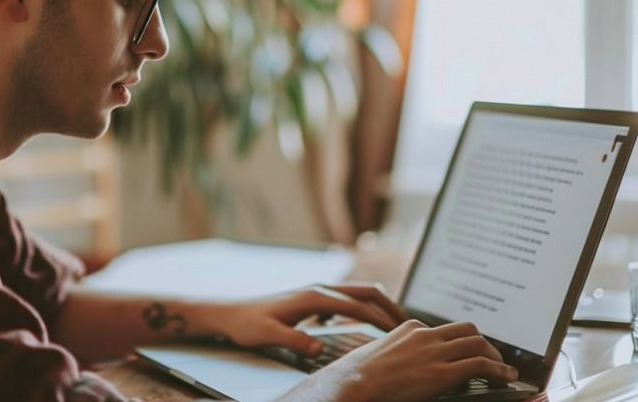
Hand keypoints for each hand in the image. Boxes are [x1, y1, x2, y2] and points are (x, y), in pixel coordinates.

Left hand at [203, 282, 406, 356]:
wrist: (227, 313)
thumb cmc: (246, 324)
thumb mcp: (268, 336)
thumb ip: (294, 341)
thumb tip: (319, 348)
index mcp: (314, 297)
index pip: (358, 307)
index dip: (381, 320)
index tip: (401, 333)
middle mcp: (318, 290)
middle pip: (365, 291)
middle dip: (389, 305)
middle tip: (409, 324)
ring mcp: (315, 292)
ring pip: (357, 294)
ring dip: (377, 305)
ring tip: (392, 326)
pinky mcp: (310, 299)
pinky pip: (344, 300)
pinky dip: (360, 309)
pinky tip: (358, 328)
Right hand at [284, 320, 518, 401]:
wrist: (354, 383)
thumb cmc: (361, 375)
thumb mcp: (382, 354)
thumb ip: (401, 353)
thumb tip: (411, 366)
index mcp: (411, 327)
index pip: (445, 329)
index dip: (461, 341)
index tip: (467, 351)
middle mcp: (426, 334)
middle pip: (467, 329)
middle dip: (483, 344)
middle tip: (492, 359)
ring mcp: (435, 351)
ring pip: (478, 343)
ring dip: (495, 357)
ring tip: (503, 370)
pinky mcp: (442, 371)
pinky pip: (480, 365)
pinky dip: (499, 370)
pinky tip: (507, 378)